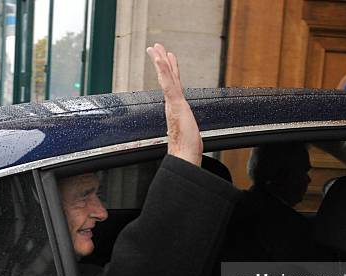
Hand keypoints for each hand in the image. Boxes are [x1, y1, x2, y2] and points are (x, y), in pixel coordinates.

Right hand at [146, 43, 202, 165]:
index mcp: (175, 110)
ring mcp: (173, 104)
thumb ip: (186, 130)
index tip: (165, 59)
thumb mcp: (190, 135)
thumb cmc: (187, 151)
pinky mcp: (175, 105)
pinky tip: (160, 60)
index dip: (168, 72)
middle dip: (161, 62)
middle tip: (155, 47)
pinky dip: (164, 71)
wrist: (185, 158)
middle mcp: (172, 105)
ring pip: (166, 78)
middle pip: (167, 79)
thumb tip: (187, 134)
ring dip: (161, 62)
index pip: (172, 86)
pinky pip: (168, 84)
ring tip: (156, 48)